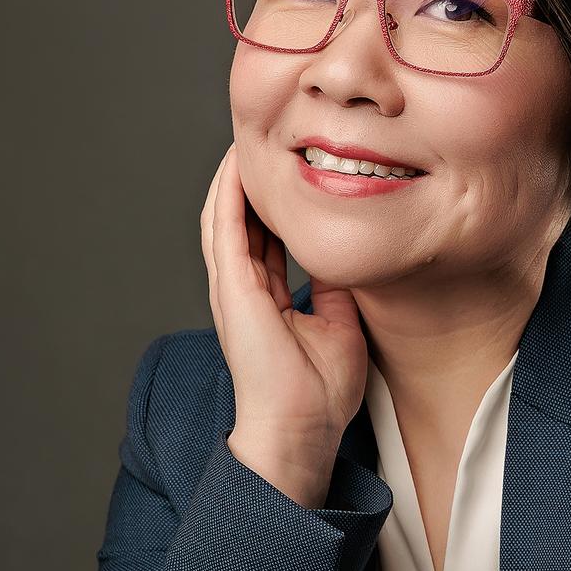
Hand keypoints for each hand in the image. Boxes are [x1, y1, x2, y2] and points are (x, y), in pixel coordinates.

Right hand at [200, 143, 368, 486]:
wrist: (300, 431)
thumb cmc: (318, 395)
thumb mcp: (339, 328)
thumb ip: (335, 292)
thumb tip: (345, 262)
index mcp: (264, 299)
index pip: (264, 238)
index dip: (273, 202)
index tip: (289, 169)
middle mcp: (242, 290)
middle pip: (239, 220)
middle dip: (248, 180)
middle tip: (263, 139)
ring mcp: (233, 290)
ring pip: (224, 218)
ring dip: (232, 179)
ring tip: (245, 140)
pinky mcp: (233, 291)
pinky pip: (226, 231)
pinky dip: (230, 196)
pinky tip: (238, 166)